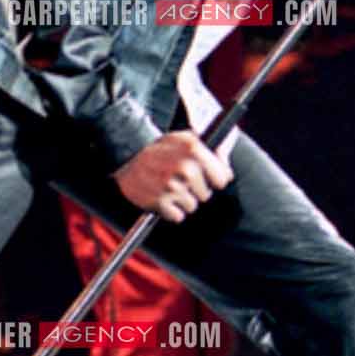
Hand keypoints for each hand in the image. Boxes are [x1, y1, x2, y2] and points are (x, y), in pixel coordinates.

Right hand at [114, 130, 233, 223]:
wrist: (126, 160)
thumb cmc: (159, 150)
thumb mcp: (184, 139)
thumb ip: (210, 149)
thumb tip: (229, 166)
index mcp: (193, 148)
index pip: (223, 177)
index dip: (216, 180)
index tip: (210, 179)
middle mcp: (184, 166)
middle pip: (207, 194)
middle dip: (197, 191)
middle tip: (183, 182)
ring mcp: (172, 185)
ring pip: (192, 206)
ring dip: (182, 201)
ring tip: (169, 187)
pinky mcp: (160, 201)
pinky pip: (177, 216)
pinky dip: (171, 211)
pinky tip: (162, 197)